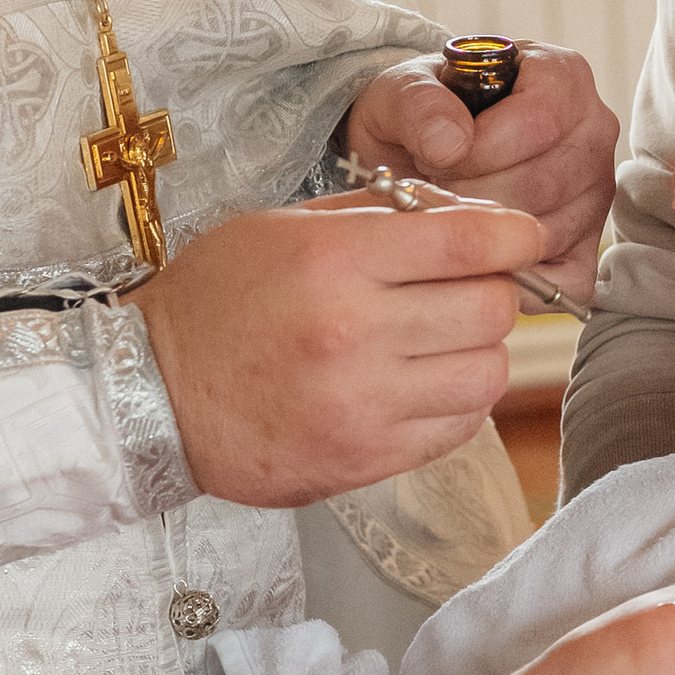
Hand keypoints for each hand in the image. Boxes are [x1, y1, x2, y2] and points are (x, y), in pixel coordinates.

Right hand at [137, 192, 544, 503]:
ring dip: (478, 351)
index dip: (517, 234)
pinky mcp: (366, 459)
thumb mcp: (282, 226)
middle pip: (492, 308)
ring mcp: (363, 403)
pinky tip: (420, 384)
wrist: (149, 395)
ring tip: (439, 340)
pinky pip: (459, 427)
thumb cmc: (216, 302)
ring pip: (488, 372)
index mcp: (336, 261)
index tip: (525, 236)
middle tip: (465, 289)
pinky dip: (456, 402)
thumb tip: (472, 216)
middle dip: (493, 291)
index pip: (470, 241)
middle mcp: (356, 332)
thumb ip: (380, 216)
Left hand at [345, 45, 617, 296]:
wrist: (420, 152)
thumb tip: (449, 143)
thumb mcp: (402, 91)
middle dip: (471, 195)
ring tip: (451, 210)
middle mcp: (593, 131)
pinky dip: (508, 279)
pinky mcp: (587, 246)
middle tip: (434, 189)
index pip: (537, 122)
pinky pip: (560, 280)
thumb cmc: (423, 115)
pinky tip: (471, 258)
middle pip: (540, 183)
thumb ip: (419, 104)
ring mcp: (596, 192)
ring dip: (482, 235)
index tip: (436, 156)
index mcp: (562, 76)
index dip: (478, 149)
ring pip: (545, 233)